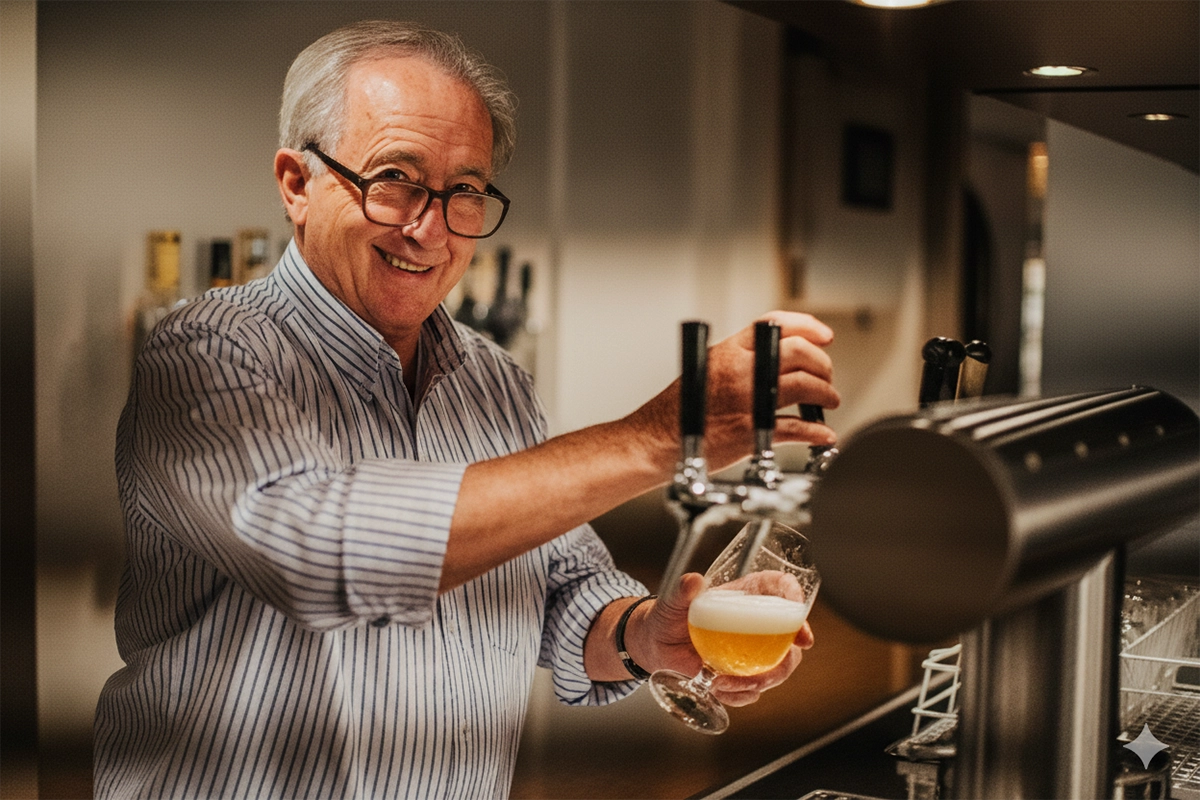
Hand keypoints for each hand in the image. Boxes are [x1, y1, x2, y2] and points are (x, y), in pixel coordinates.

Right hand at [626, 310, 840, 475]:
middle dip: (822, 364)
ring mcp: (749, 401)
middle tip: (826, 375)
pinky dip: (816, 432)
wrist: (658, 439)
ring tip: (828, 401)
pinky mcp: (753, 432)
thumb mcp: (706, 367)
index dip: (808, 326)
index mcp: (730, 351)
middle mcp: (742, 371)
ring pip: (804, 386)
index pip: (777, 325)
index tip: (824, 336)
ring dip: (826, 394)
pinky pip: (797, 429)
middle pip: (799, 353)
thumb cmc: (680, 409)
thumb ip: (739, 359)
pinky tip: (822, 434)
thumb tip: (771, 358)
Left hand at [630, 573, 814, 706]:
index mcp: (747, 594)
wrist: (656, 643)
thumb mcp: (672, 600)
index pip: (783, 590)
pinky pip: (754, 690)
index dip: (798, 606)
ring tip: (723, 684)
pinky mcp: (742, 672)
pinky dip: (740, 695)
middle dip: (783, 664)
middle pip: (790, 640)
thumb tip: (693, 582)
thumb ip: (682, 591)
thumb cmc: (669, 615)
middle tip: (760, 676)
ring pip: (777, 669)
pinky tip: (718, 690)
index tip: (800, 632)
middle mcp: (756, 621)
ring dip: (758, 683)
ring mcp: (752, 649)